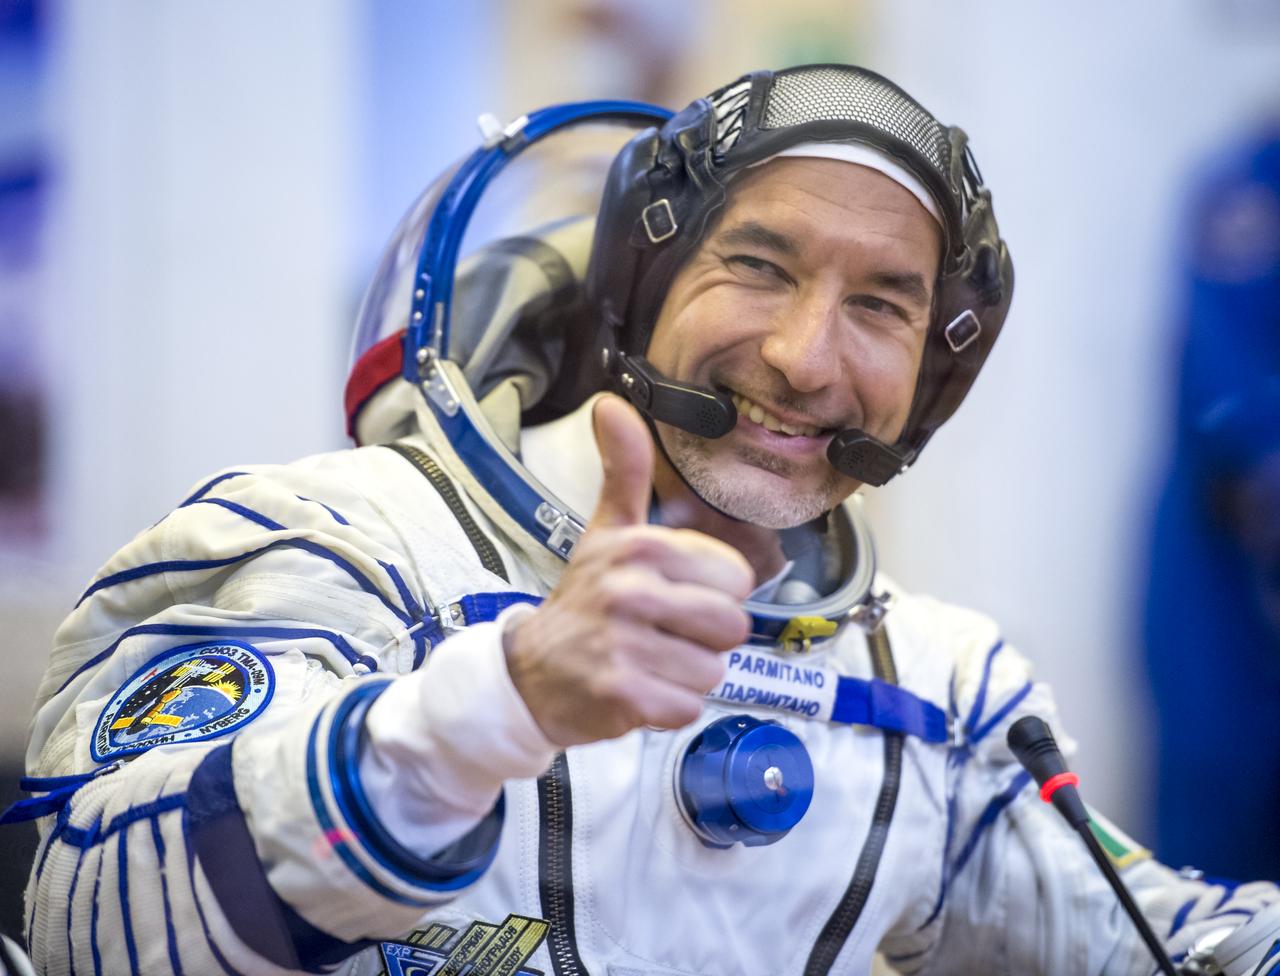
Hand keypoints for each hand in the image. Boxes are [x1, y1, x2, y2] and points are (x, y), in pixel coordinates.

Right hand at [505, 394, 753, 746]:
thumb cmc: (583, 600)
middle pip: (731, 625)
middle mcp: (632, 591)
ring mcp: (625, 645)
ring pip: (713, 669)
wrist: (529, 673)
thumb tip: (612, 403)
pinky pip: (687, 706)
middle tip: (661, 633)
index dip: (711, 592)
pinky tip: (638, 688)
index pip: (736, 577)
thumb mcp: (605, 531)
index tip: (673, 596)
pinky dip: (668, 707)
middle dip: (703, 638)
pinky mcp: (622, 695)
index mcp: (640, 547)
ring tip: (648, 661)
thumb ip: (623, 470)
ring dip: (686, 674)